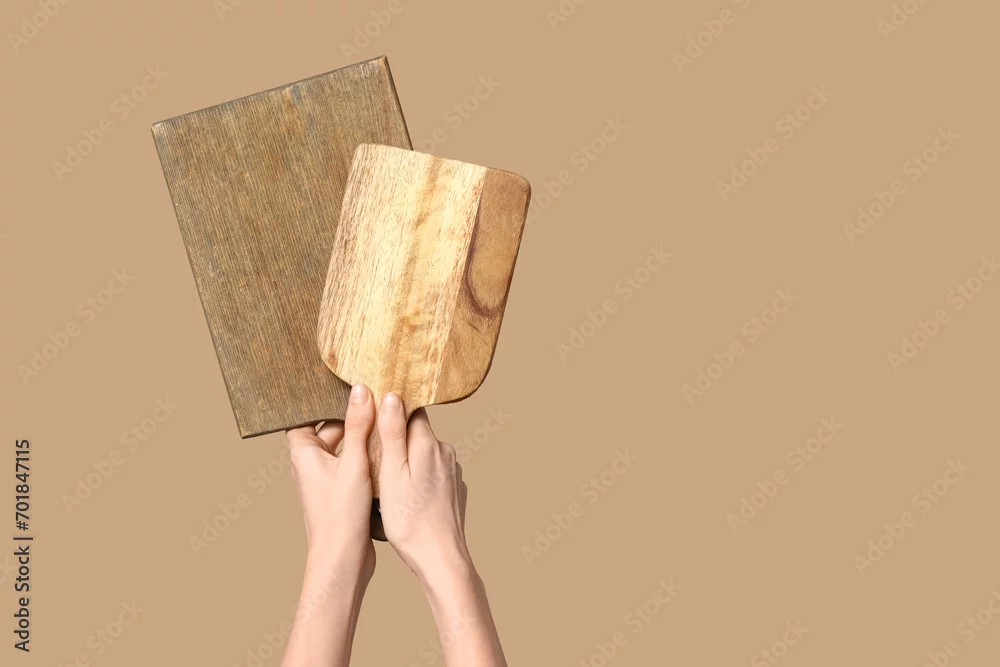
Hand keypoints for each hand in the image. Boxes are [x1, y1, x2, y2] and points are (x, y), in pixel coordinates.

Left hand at [286, 384, 376, 584]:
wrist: (342, 561)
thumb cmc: (340, 516)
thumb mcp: (353, 463)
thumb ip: (358, 426)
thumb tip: (361, 391)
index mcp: (303, 453)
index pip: (304, 414)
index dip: (320, 399)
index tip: (342, 384)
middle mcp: (310, 464)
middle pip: (328, 428)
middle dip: (350, 415)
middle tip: (375, 398)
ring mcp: (326, 478)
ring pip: (343, 446)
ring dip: (362, 436)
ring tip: (385, 419)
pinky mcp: (341, 491)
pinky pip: (352, 463)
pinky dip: (367, 455)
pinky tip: (388, 449)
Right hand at [376, 392, 507, 666]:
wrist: (440, 557)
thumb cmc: (409, 518)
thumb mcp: (391, 472)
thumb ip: (392, 432)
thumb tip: (391, 395)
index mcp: (427, 443)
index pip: (411, 410)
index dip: (392, 411)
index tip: (375, 419)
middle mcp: (445, 452)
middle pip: (417, 432)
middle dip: (398, 438)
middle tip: (375, 456)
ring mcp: (452, 472)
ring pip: (425, 454)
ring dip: (409, 460)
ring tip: (388, 480)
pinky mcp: (454, 490)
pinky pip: (433, 474)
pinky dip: (420, 478)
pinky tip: (407, 497)